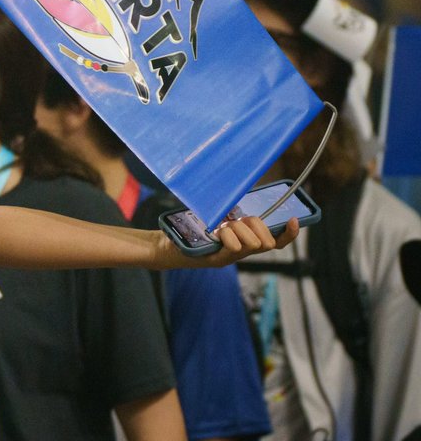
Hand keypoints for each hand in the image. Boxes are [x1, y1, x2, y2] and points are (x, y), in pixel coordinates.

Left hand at [158, 215, 298, 268]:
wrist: (164, 246)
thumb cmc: (189, 230)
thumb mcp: (215, 217)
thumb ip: (231, 212)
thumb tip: (241, 198)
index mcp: (243, 242)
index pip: (275, 242)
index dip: (289, 234)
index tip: (294, 219)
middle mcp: (240, 253)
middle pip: (267, 242)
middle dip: (256, 226)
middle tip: (236, 221)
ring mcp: (230, 259)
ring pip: (251, 244)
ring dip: (238, 230)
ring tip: (222, 227)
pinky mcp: (217, 261)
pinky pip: (234, 248)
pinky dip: (227, 236)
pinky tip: (215, 233)